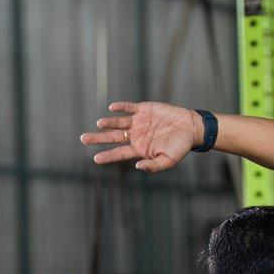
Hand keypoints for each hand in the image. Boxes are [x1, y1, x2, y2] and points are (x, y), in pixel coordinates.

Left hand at [79, 101, 200, 174]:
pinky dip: (121, 107)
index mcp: (139, 149)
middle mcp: (135, 135)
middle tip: (83, 139)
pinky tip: (112, 108)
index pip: (119, 153)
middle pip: (113, 137)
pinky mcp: (143, 109)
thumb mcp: (169, 160)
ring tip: (99, 123)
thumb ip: (154, 166)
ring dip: (108, 122)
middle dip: (98, 138)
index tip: (96, 159)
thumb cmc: (180, 147)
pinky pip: (129, 108)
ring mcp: (138, 122)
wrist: (190, 128)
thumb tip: (138, 166)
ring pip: (119, 122)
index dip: (108, 156)